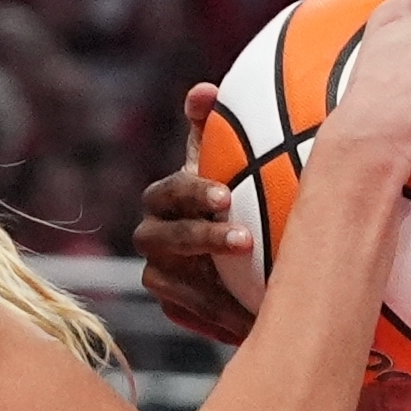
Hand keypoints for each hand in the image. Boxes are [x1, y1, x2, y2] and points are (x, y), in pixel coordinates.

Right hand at [134, 83, 256, 345]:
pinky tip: (254, 321)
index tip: (226, 196)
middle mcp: (154, 234)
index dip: (192, 193)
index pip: (169, 191)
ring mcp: (159, 273)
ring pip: (174, 284)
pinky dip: (218, 319)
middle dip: (202, 238)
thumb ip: (214, 126)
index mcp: (166, 196)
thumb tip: (205, 88)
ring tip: (256, 292)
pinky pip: (189, 316)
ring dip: (212, 287)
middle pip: (166, 239)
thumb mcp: (226, 158)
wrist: (234, 250)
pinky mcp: (172, 306)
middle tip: (245, 241)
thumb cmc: (233, 191)